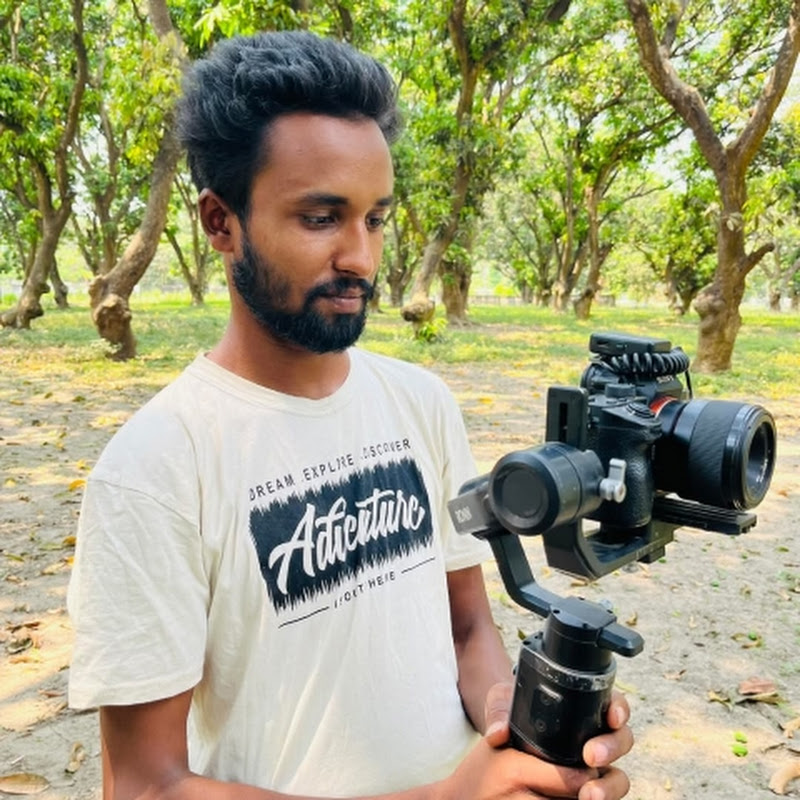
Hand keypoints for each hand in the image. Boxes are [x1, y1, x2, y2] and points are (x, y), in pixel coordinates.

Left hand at [476, 684, 632, 799]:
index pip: (612, 704)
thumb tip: (498, 734)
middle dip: (611, 747)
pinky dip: (600, 799)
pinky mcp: (589, 789)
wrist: (506, 742)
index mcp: (584, 707)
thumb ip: (500, 711)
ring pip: (618, 775)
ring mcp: (596, 767)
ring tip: (589, 794)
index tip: (612, 717)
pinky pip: (603, 796)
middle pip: (621, 740)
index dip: (619, 709)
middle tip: (591, 755)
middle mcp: (596, 736)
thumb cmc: (512, 711)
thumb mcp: (503, 702)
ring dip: (609, 786)